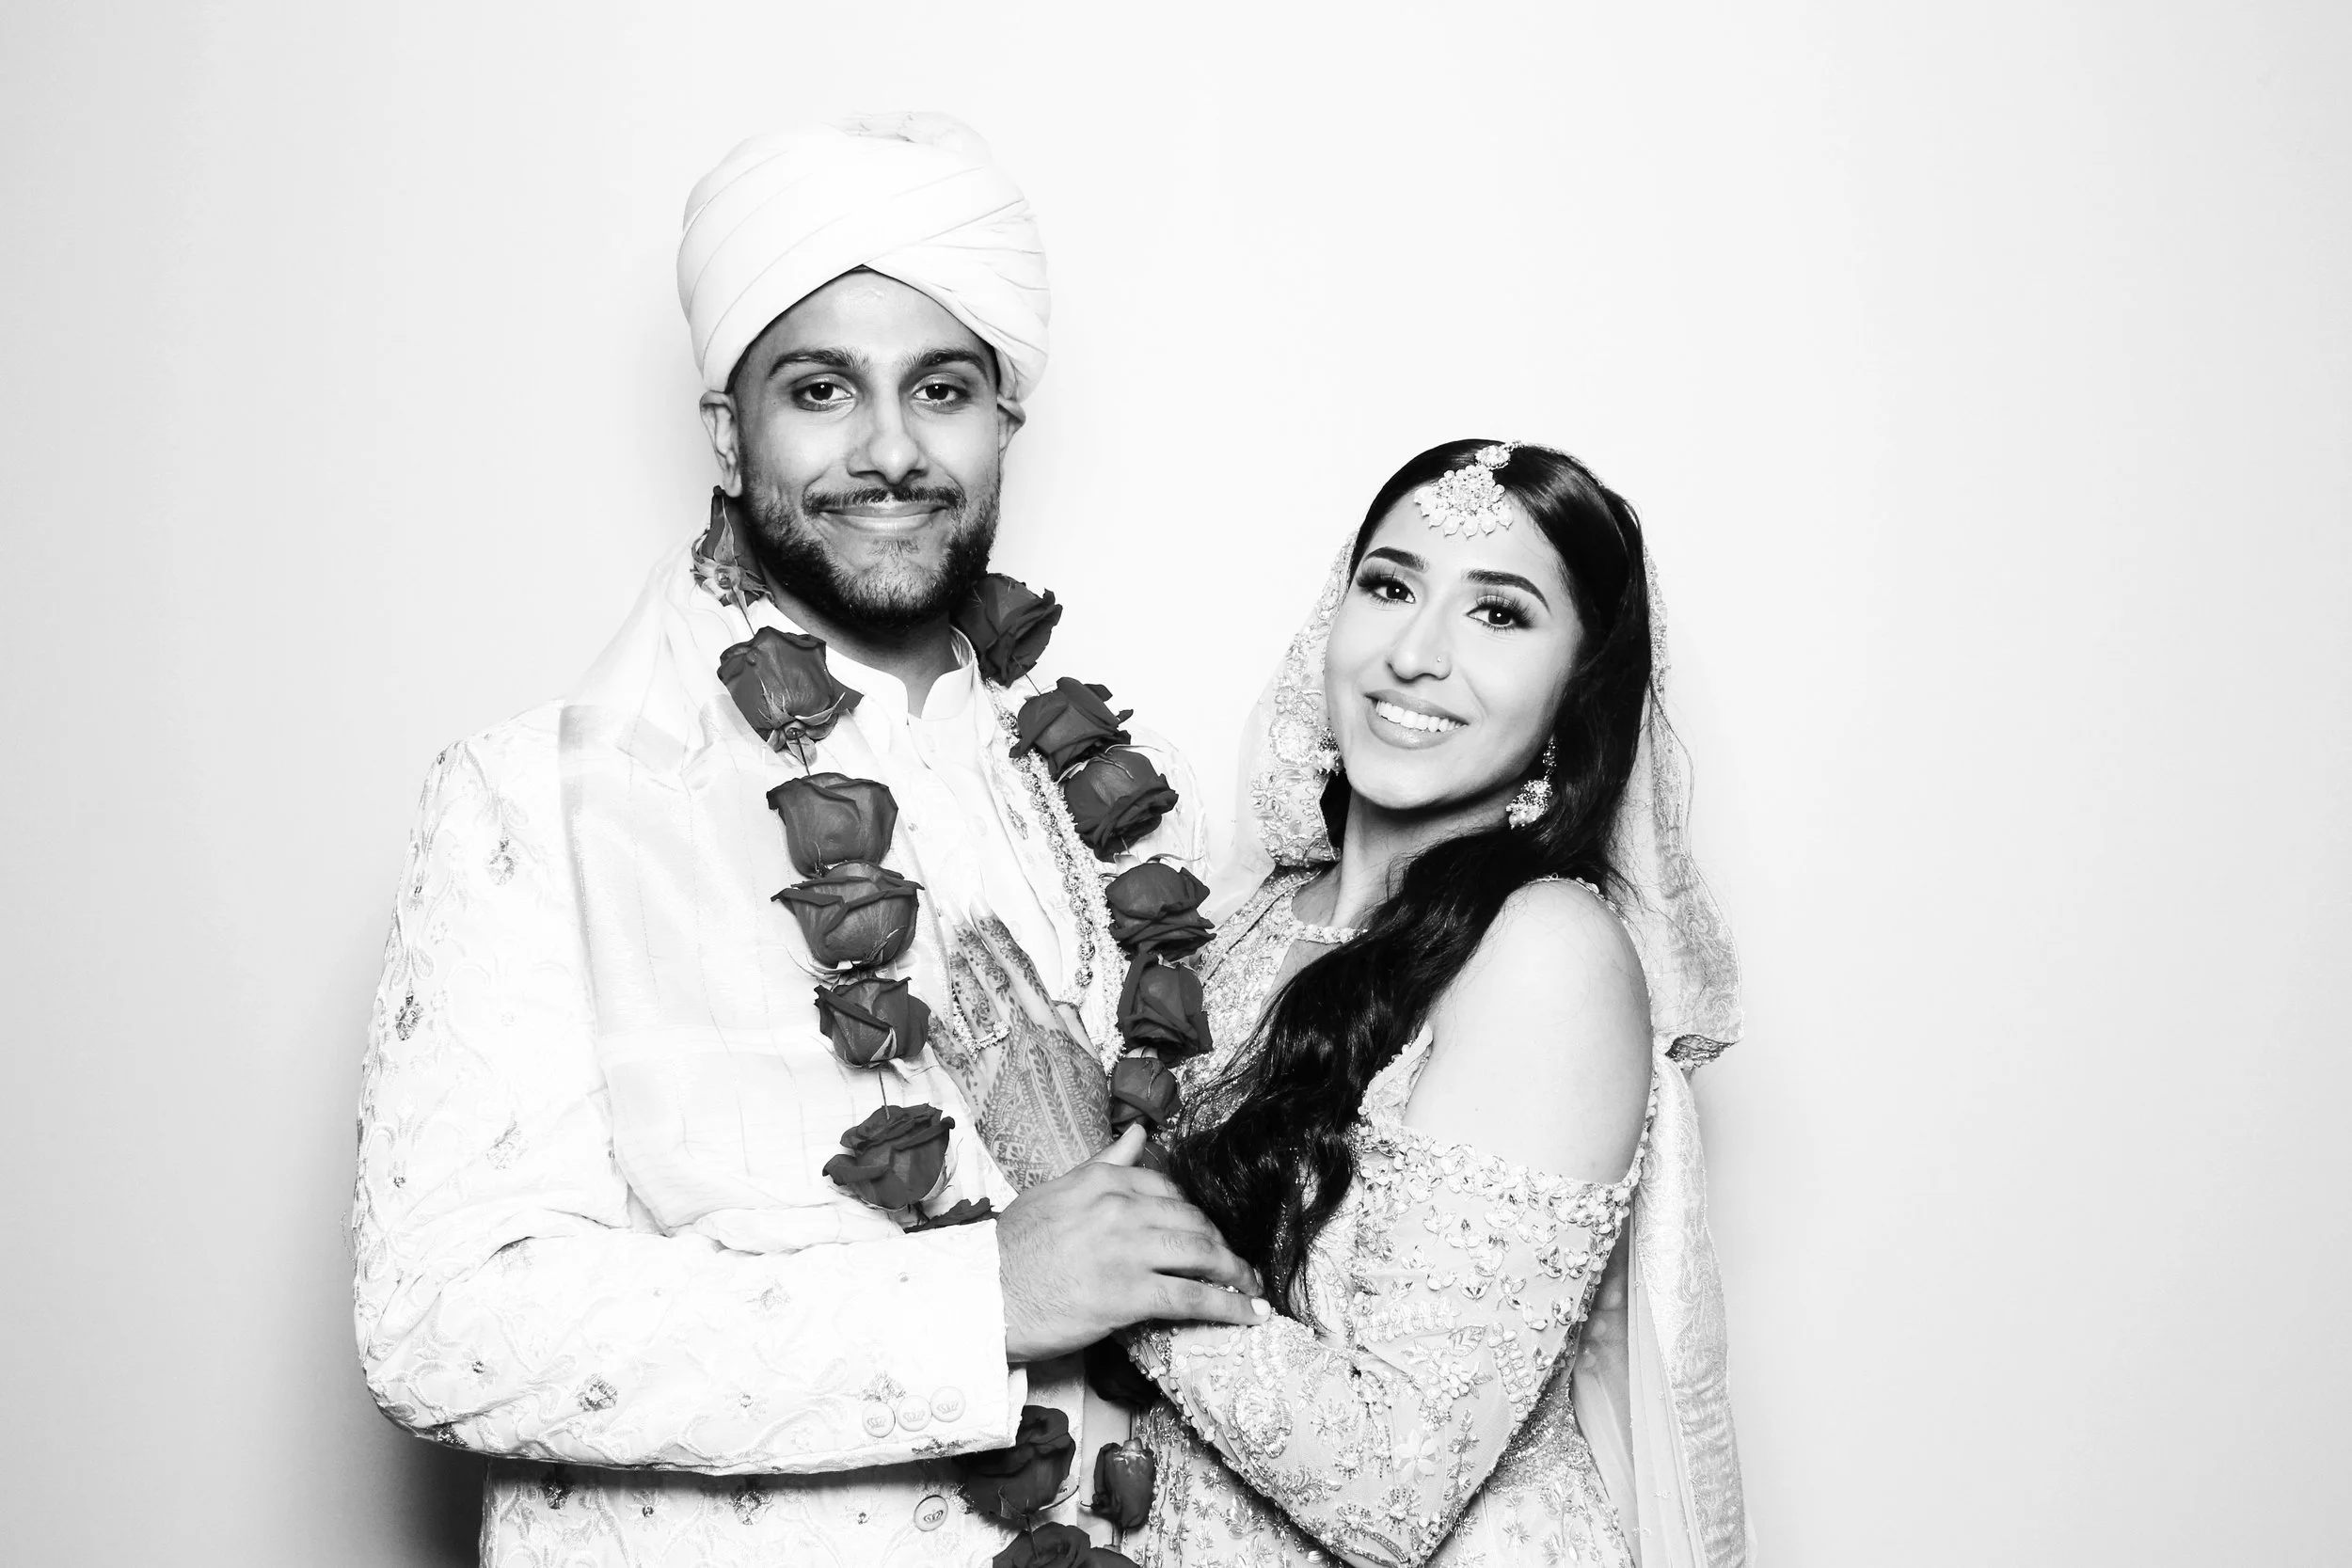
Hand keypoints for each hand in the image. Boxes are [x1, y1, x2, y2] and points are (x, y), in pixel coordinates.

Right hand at [997, 1125, 1267, 1363]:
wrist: (983, 1297)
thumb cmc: (1012, 1249)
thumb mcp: (1055, 1191)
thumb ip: (1103, 1164)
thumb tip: (1137, 1132)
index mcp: (1103, 1181)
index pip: (1169, 1188)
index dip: (1195, 1213)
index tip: (1207, 1231)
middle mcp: (1121, 1208)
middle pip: (1193, 1220)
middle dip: (1221, 1243)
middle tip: (1236, 1263)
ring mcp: (1128, 1250)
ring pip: (1201, 1254)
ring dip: (1235, 1272)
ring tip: (1251, 1288)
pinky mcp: (1130, 1293)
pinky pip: (1192, 1297)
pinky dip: (1227, 1306)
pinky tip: (1247, 1315)